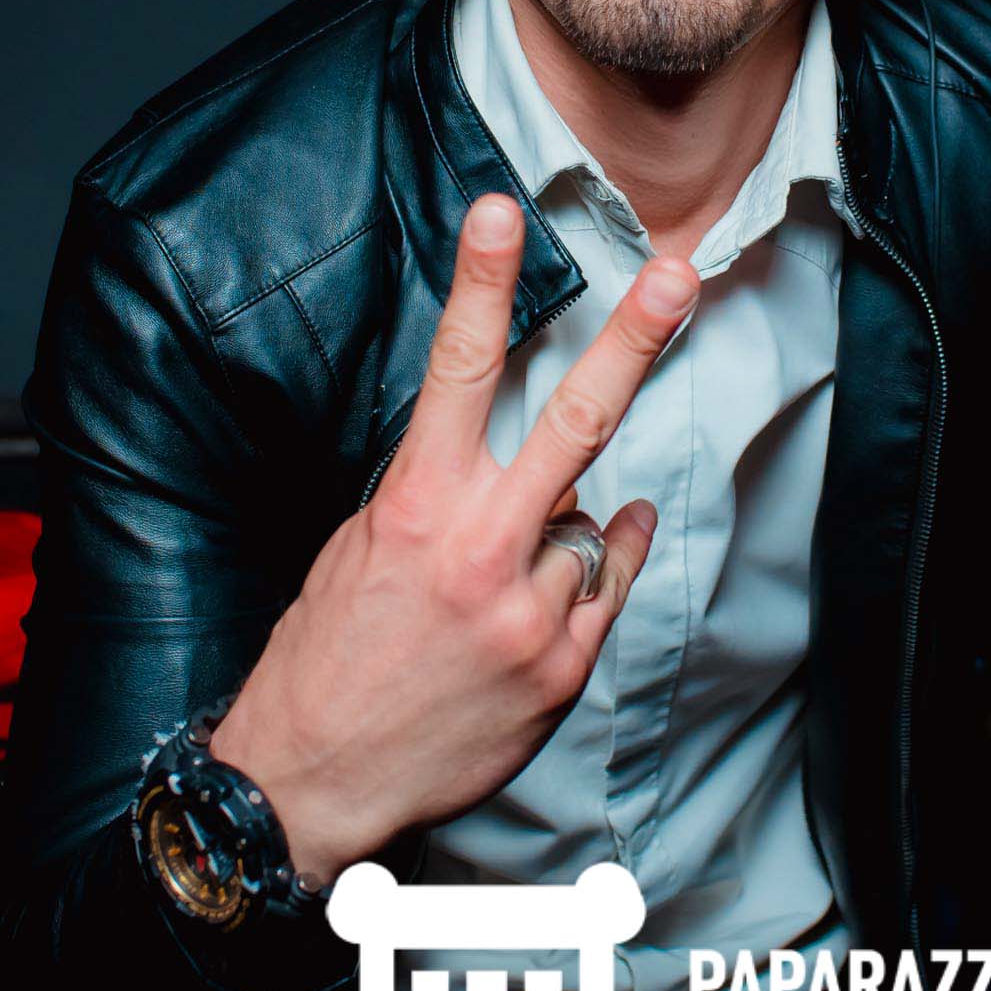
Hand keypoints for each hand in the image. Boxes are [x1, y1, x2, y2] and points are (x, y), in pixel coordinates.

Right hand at [209, 192, 695, 887]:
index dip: (481, 280)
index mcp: (415, 507)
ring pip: (587, 524)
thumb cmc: (328, 653)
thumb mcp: (360, 546)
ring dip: (556, 533)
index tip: (499, 208)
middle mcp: (480, 551)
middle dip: (632, 340)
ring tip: (491, 584)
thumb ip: (441, 494)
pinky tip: (561, 575)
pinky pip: (602, 586)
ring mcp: (530, 614)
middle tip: (679, 274)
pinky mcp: (561, 670)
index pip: (456, 368)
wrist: (311, 782)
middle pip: (575, 420)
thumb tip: (521, 465)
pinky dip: (589, 569)